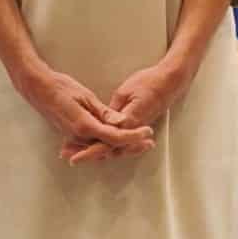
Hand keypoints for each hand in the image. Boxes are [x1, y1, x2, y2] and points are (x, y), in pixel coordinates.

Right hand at [18, 65, 155, 157]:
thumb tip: (121, 123)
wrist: (38, 89)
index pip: (115, 137)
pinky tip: (119, 141)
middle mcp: (79, 136)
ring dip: (122, 146)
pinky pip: (93, 144)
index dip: (133, 136)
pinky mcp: (72, 135)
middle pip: (111, 147)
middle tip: (149, 142)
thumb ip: (104, 113)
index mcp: (84, 126)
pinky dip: (108, 143)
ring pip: (102, 147)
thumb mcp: (86, 97)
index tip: (147, 132)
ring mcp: (74, 138)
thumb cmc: (61, 88)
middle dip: (131, 146)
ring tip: (140, 142)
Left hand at [61, 61, 188, 164]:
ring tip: (76, 151)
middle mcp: (132, 130)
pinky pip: (120, 140)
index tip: (75, 156)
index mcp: (128, 122)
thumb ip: (112, 111)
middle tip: (67, 156)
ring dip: (97, 150)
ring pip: (114, 147)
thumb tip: (102, 125)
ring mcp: (135, 129)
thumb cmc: (148, 83)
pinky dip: (107, 143)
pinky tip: (96, 142)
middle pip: (109, 149)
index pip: (106, 142)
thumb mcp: (125, 92)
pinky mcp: (136, 125)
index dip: (89, 151)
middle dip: (89, 153)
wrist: (170, 81)